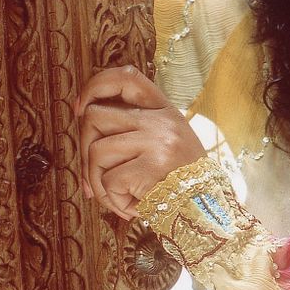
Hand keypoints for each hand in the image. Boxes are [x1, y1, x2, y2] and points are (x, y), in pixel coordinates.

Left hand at [74, 65, 204, 220]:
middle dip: (85, 147)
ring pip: (95, 151)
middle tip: (97, 173)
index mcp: (164, 110)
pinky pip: (108, 180)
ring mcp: (158, 142)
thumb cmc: (179, 182)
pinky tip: (131, 206)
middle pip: (94, 117)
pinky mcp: (152, 167)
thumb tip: (82, 118)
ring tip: (117, 194)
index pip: (126, 77)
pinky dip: (112, 199)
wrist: (207, 211)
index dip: (95, 86)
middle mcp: (161, 121)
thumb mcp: (165, 142)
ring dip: (97, 180)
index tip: (81, 109)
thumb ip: (132, 128)